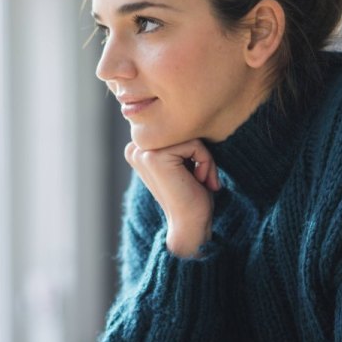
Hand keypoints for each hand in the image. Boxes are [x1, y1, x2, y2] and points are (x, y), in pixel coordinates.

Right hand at [125, 139, 220, 256]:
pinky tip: (199, 181)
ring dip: (205, 159)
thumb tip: (190, 116)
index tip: (196, 173)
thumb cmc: (192, 195)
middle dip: (200, 153)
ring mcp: (142, 152)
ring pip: (189, 136)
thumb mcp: (182, 161)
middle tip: (202, 178)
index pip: (176, 129)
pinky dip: (206, 162)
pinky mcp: (155, 157)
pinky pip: (194, 144)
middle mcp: (135, 148)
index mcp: (138, 148)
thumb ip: (178, 141)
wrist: (189, 224)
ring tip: (201, 180)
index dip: (192, 149)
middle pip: (181, 130)